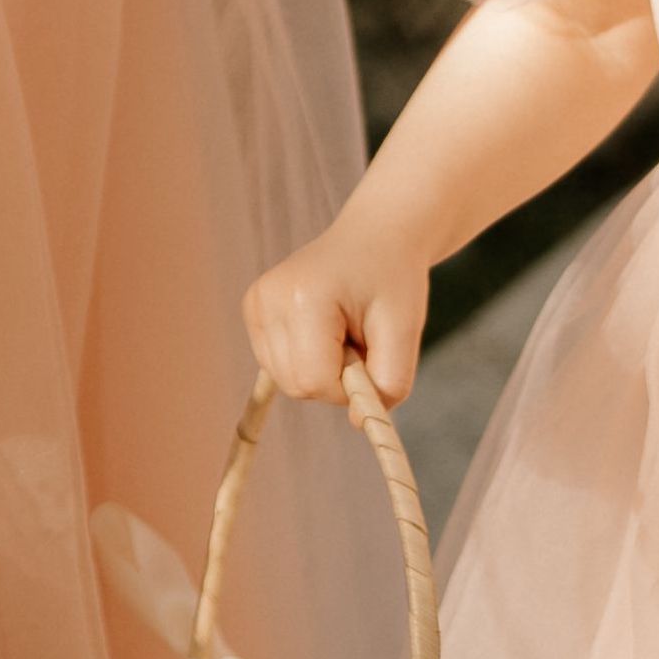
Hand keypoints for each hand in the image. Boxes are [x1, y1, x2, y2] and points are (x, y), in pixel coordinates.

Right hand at [244, 220, 430, 407]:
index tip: (372, 355)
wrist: (374, 236)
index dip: (351, 385)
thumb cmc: (392, 279)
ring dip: (321, 370)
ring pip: (285, 380)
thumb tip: (357, 422)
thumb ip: (390, 383)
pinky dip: (306, 360)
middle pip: (297, 385)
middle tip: (360, 340)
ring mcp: (255, 303)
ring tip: (343, 331)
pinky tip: (323, 329)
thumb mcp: (406, 330)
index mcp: (303, 298)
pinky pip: (278, 365)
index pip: (316, 381)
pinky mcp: (252, 309)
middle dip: (336, 378)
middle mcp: (267, 299)